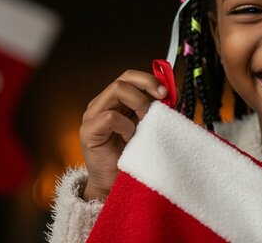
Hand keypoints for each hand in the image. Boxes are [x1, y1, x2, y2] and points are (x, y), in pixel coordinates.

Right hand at [79, 70, 167, 200]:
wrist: (117, 184)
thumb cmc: (135, 156)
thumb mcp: (149, 126)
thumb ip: (157, 108)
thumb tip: (173, 91)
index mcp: (115, 101)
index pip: (130, 76)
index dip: (150, 79)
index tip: (168, 91)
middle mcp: (101, 103)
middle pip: (124, 78)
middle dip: (147, 85)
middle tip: (163, 100)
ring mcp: (92, 116)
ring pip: (117, 90)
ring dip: (139, 103)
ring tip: (146, 121)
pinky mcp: (88, 131)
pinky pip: (111, 116)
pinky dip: (126, 125)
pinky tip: (130, 138)